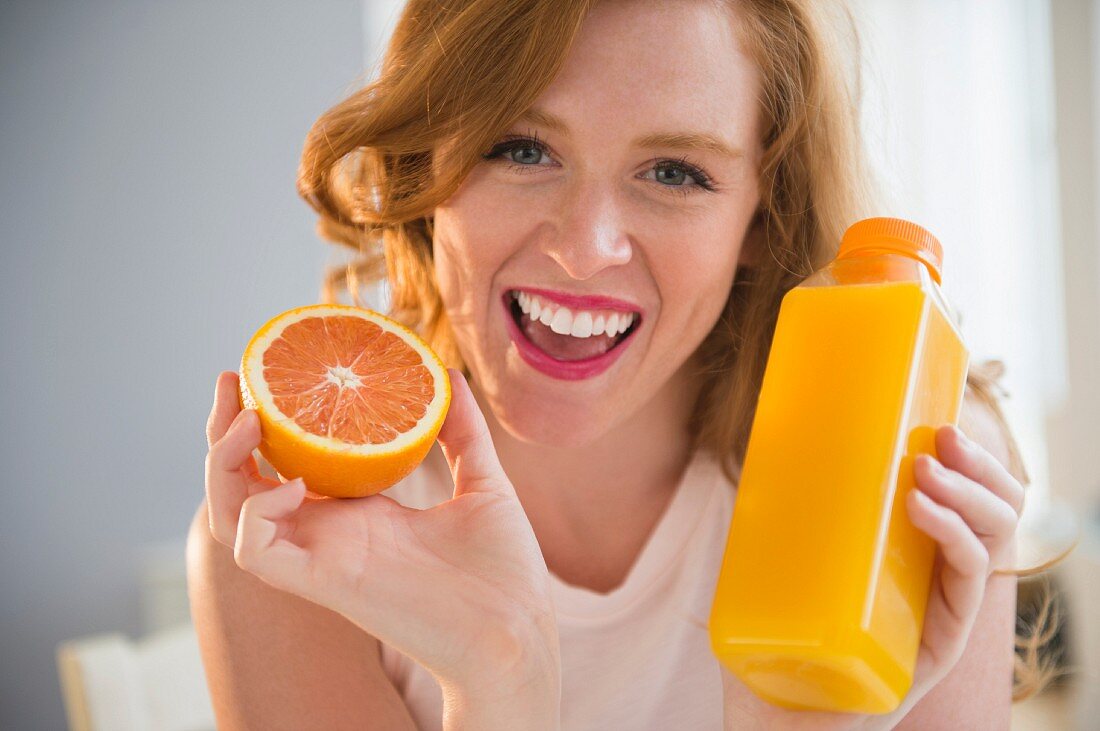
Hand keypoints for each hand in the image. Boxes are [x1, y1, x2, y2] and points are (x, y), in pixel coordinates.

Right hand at [204, 369, 559, 722]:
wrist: (519, 631)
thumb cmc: (502, 570)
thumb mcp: (482, 483)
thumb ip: (463, 432)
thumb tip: (449, 375)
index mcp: (359, 510)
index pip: (285, 465)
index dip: (265, 424)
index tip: (267, 372)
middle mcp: (329, 532)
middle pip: (242, 484)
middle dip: (224, 432)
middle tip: (232, 380)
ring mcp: (322, 557)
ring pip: (230, 516)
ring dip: (224, 464)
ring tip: (250, 418)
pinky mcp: (325, 583)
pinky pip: (256, 551)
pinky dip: (257, 511)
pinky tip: (293, 483)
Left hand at [721, 424, 1022, 729]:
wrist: (770, 729)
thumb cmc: (772, 649)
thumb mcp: (772, 570)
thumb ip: (773, 522)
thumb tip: (756, 450)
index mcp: (909, 560)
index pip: (963, 500)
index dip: (964, 458)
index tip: (934, 420)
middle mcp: (933, 582)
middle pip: (989, 511)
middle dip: (978, 465)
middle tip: (940, 436)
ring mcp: (939, 613)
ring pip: (989, 539)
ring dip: (968, 493)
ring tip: (924, 469)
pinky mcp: (936, 645)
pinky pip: (966, 582)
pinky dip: (951, 537)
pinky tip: (920, 508)